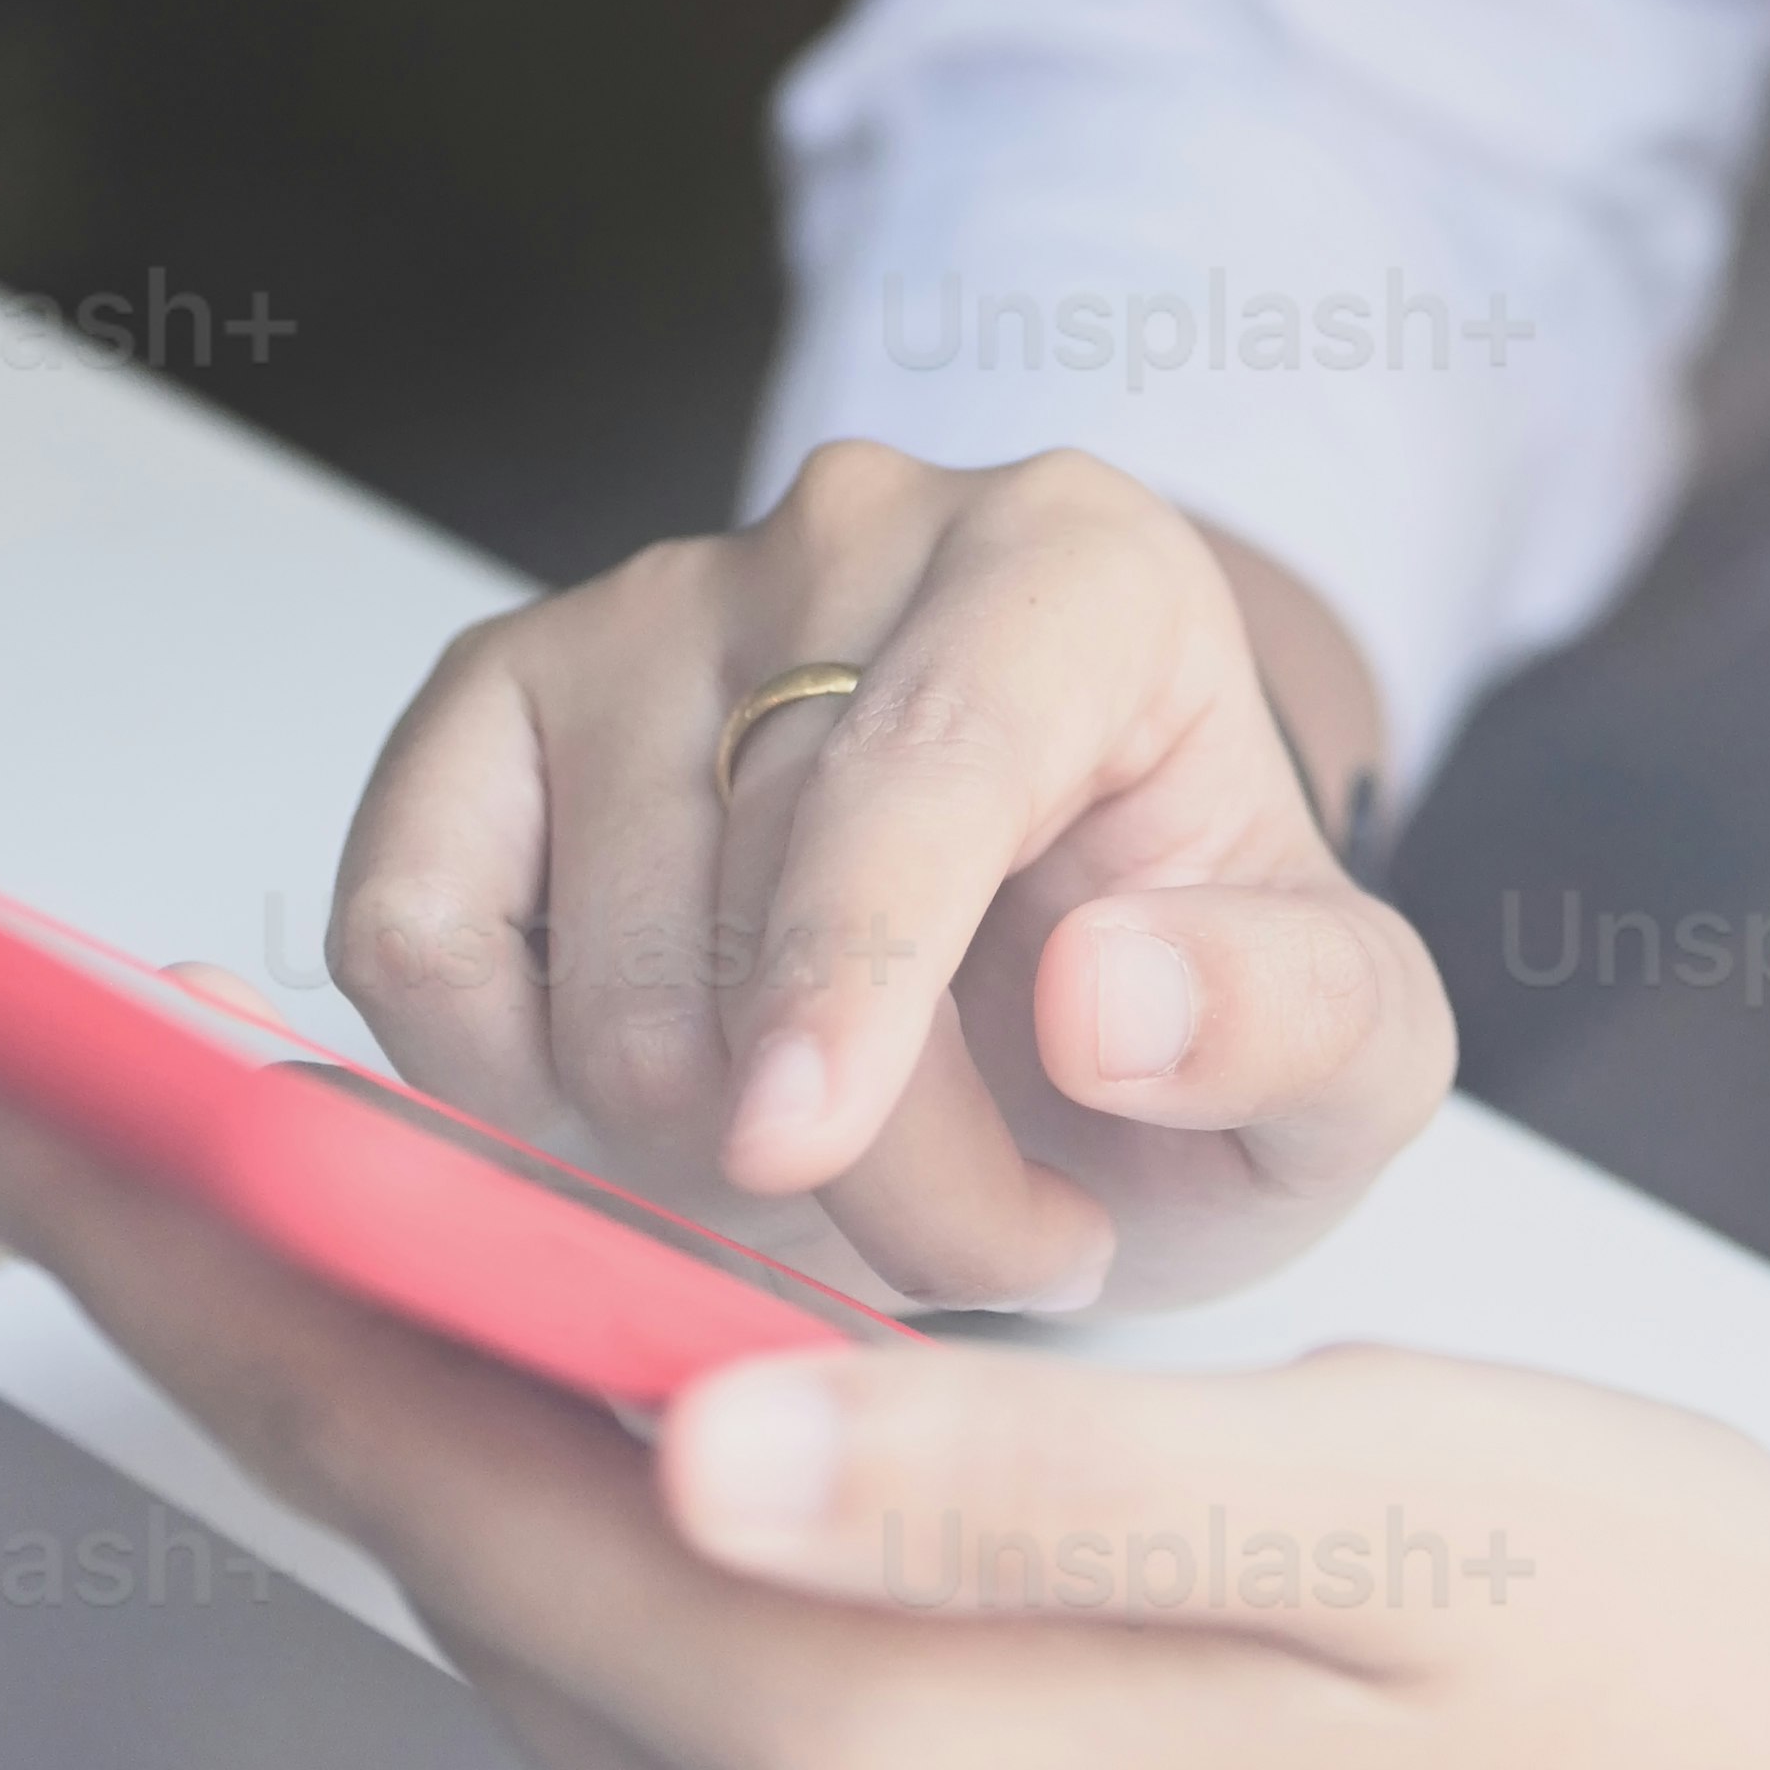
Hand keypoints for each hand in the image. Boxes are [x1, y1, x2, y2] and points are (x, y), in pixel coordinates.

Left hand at [0, 1024, 1769, 1769]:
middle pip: (437, 1535)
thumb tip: (686, 1423)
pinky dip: (544, 1485)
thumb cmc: (1668, 1698)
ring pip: (533, 1604)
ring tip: (225, 1167)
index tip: (7, 1076)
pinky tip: (536, 1350)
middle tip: (35, 1073)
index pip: (449, 1456)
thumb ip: (1003, 1486)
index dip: (209, 1236)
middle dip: (226, 1291)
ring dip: (378, 1380)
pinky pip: (655, 1675)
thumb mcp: (1378, 1519)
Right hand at [324, 441, 1451, 1314]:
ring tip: (844, 1159)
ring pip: (593, 975)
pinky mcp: (490, 709)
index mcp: (1077, 566)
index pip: (931, 757)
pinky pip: (411, 937)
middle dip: (857, 1167)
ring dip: (695, 1164)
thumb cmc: (1198, 996)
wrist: (1072, 977)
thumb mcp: (1358, 1054)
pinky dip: (496, 1093)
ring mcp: (647, 607)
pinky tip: (649, 1119)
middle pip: (762, 914)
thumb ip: (1296, 1018)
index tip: (794, 1144)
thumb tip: (1105, 996)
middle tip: (985, 1234)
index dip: (854, 964)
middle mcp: (852, 535)